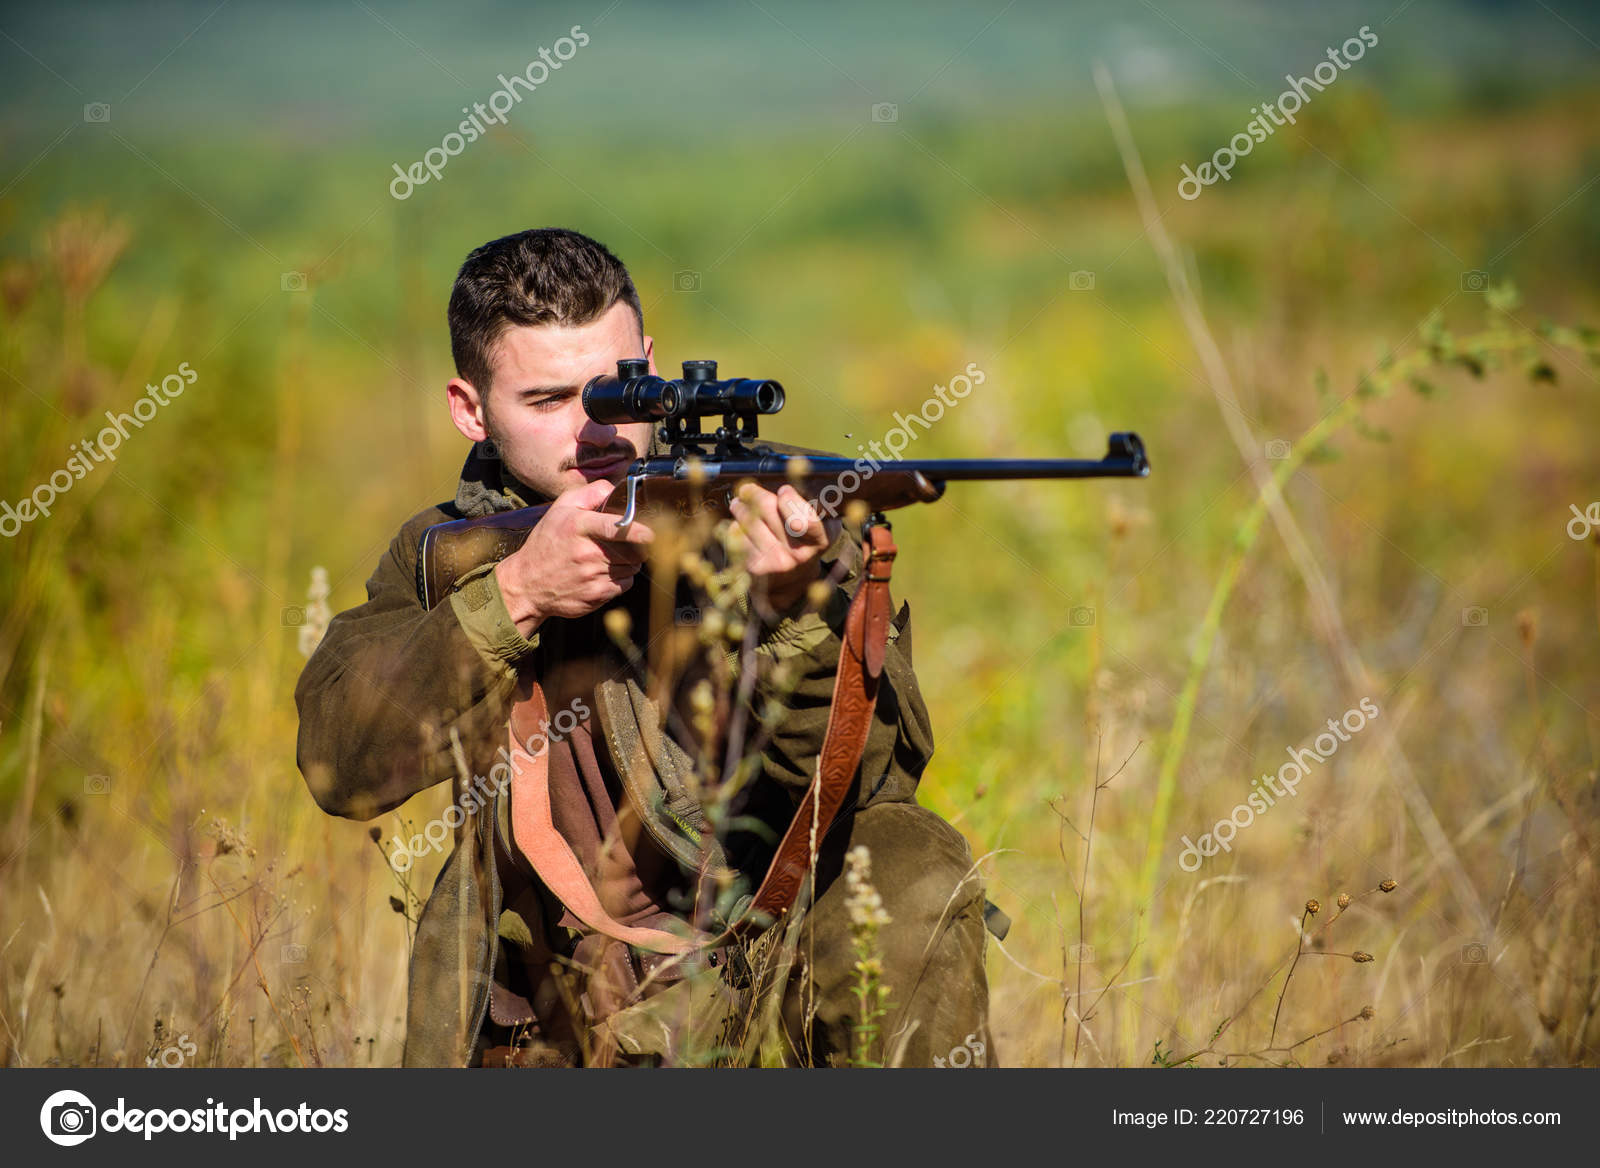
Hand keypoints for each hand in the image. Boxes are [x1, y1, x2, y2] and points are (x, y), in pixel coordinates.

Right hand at [493, 478, 654, 637]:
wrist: (527, 583)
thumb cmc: (547, 542)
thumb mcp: (560, 508)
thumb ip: (590, 493)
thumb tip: (617, 489)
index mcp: (577, 526)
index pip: (614, 527)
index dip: (637, 530)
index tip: (652, 533)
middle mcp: (586, 553)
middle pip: (631, 550)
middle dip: (637, 546)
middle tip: (627, 543)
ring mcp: (592, 576)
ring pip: (631, 567)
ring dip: (629, 562)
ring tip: (610, 557)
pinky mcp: (597, 595)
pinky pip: (624, 584)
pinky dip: (621, 578)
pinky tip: (604, 573)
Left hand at [727, 482, 838, 612]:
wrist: (790, 584)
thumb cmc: (803, 545)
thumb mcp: (818, 529)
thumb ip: (813, 507)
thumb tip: (792, 483)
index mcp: (818, 541)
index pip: (804, 518)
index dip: (790, 500)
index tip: (783, 490)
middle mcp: (797, 554)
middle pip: (767, 509)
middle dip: (754, 494)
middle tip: (747, 489)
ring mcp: (774, 562)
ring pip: (747, 519)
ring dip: (739, 508)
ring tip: (739, 504)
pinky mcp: (753, 567)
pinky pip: (736, 535)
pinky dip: (735, 526)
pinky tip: (740, 526)